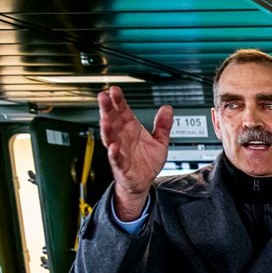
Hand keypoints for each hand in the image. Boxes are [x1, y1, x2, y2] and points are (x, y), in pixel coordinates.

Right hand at [97, 86, 172, 219]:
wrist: (143, 181)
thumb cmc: (147, 161)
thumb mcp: (159, 141)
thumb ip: (163, 125)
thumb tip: (167, 108)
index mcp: (130, 128)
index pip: (122, 111)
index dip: (118, 101)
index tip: (115, 90)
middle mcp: (122, 137)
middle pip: (112, 120)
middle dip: (107, 109)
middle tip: (103, 97)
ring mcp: (120, 150)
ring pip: (110, 137)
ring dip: (107, 128)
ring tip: (105, 119)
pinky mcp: (121, 165)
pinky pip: (116, 158)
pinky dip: (114, 153)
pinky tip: (114, 147)